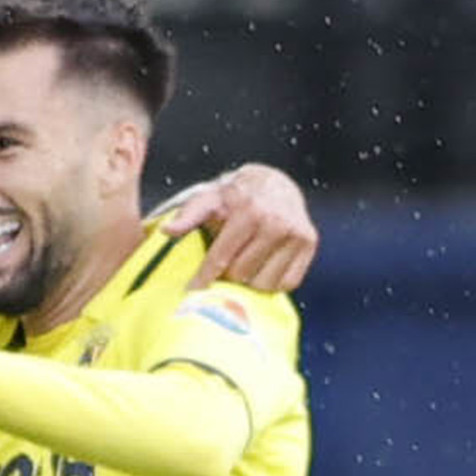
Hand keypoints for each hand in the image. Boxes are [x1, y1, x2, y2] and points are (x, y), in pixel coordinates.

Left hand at [156, 163, 316, 296]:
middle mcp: (277, 222)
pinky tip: (262, 269)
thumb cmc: (233, 198)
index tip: (192, 291)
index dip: (204, 278)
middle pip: (241, 274)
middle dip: (227, 275)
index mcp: (250, 212)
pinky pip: (286, 283)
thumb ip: (187, 216)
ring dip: (249, 281)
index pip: (221, 258)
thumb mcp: (208, 200)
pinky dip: (271, 283)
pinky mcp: (309, 244)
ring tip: (242, 267)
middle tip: (223, 269)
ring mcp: (296, 234)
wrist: (274, 184)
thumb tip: (166, 230)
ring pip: (263, 283)